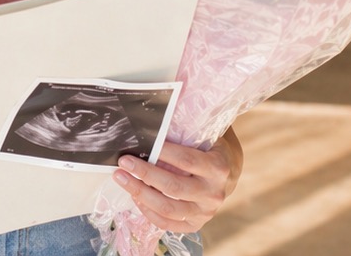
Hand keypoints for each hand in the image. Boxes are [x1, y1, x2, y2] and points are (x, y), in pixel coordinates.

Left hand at [111, 127, 242, 233]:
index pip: (185, 160)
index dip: (161, 153)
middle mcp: (214, 192)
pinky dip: (148, 212)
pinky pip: (168, 223)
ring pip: (168, 208)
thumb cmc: (208, 149)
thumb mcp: (204, 137)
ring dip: (140, 194)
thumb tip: (149, 126)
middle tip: (123, 162)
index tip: (140, 145)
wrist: (228, 173)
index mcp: (218, 167)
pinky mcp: (197, 223)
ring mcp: (206, 211)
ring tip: (121, 179)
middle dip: (145, 174)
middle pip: (174, 186)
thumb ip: (183, 133)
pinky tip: (135, 198)